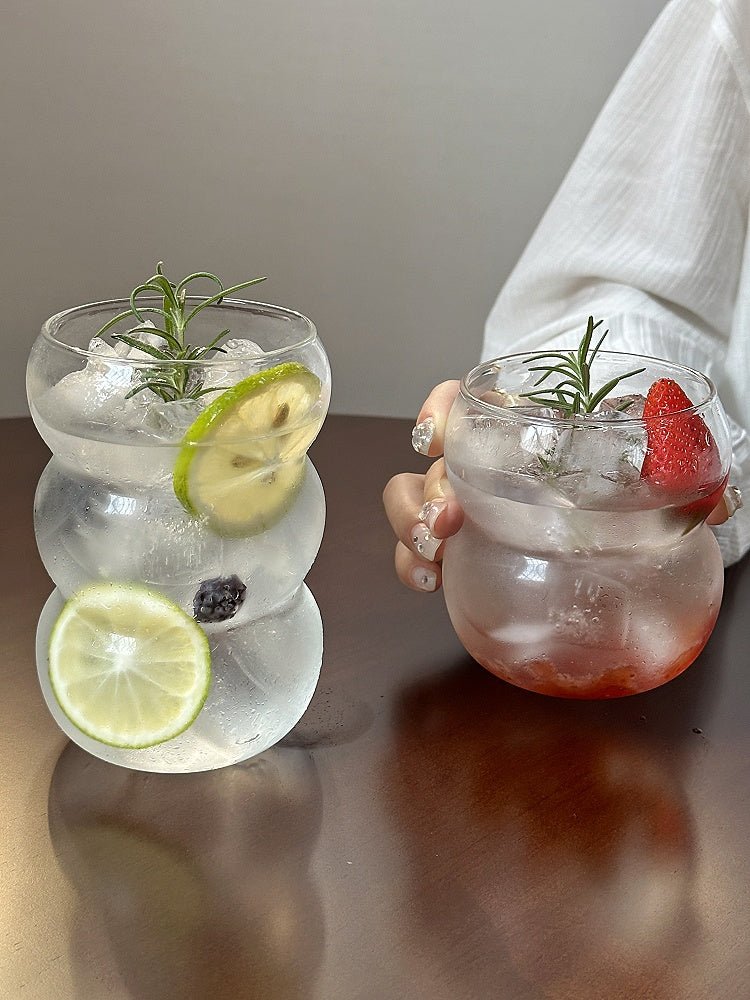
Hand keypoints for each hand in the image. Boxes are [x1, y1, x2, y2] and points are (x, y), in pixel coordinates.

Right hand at [383, 381, 739, 592]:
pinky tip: (431, 584)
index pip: (459, 399)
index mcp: (515, 426)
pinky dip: (413, 566)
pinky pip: (419, 553)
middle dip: (426, 489)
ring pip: (409, 501)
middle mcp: (479, 461)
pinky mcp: (463, 548)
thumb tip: (723, 501)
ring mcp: (464, 505)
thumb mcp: (649, 462)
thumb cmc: (619, 468)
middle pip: (428, 462)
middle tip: (450, 520)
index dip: (437, 410)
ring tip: (433, 554)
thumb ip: (683, 473)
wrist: (612, 503)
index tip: (439, 434)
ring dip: (410, 524)